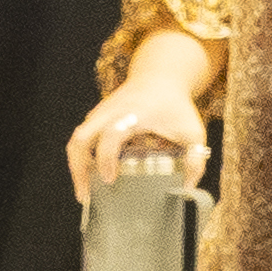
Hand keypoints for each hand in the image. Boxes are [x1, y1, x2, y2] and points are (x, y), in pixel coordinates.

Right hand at [65, 55, 209, 203]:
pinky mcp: (97, 116)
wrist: (161, 76)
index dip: (106, 158)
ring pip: (77, 139)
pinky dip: (82, 158)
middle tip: (85, 194)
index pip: (112, 134)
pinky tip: (93, 175)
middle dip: (78, 168)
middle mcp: (112, 111)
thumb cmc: (175, 105)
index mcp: (135, 113)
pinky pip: (82, 138)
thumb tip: (187, 189)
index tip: (109, 179)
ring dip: (76, 166)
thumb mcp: (192, 131)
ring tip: (85, 190)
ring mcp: (101, 112)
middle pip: (81, 137)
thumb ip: (194, 160)